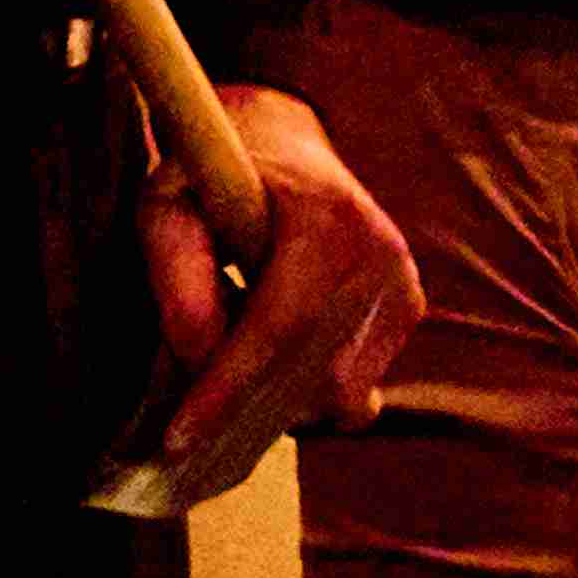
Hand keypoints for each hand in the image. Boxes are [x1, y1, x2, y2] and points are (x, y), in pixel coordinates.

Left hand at [138, 83, 421, 501]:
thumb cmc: (216, 171)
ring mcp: (403, 283)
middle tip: (196, 400)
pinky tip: (279, 353)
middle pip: (314, 375)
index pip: (277, 328)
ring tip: (240, 355)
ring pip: (341, 394)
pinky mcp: (409, 306)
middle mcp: (382, 253)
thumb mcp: (169, 200)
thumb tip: (199, 356)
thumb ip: (176, 271)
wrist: (280, 138)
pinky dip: (312, 387)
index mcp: (328, 218)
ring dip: (282, 395)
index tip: (178, 439)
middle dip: (250, 401)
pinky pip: (359, 387)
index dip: (226, 390)